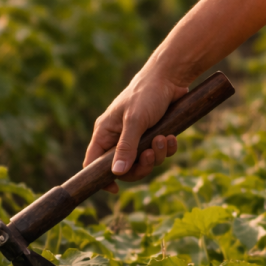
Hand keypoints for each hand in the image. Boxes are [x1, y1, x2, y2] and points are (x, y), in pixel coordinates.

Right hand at [84, 69, 187, 193]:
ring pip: (144, 162)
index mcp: (106, 132)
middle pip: (124, 168)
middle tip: (150, 155)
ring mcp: (138, 137)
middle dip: (140, 165)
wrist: (171, 77)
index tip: (114, 188)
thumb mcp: (135, 120)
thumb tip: (116, 174)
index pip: (93, 162)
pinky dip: (166, 148)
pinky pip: (159, 153)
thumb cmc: (147, 93)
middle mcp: (119, 137)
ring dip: (156, 155)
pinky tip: (172, 137)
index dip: (100, 178)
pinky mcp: (155, 134)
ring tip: (163, 139)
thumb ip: (126, 147)